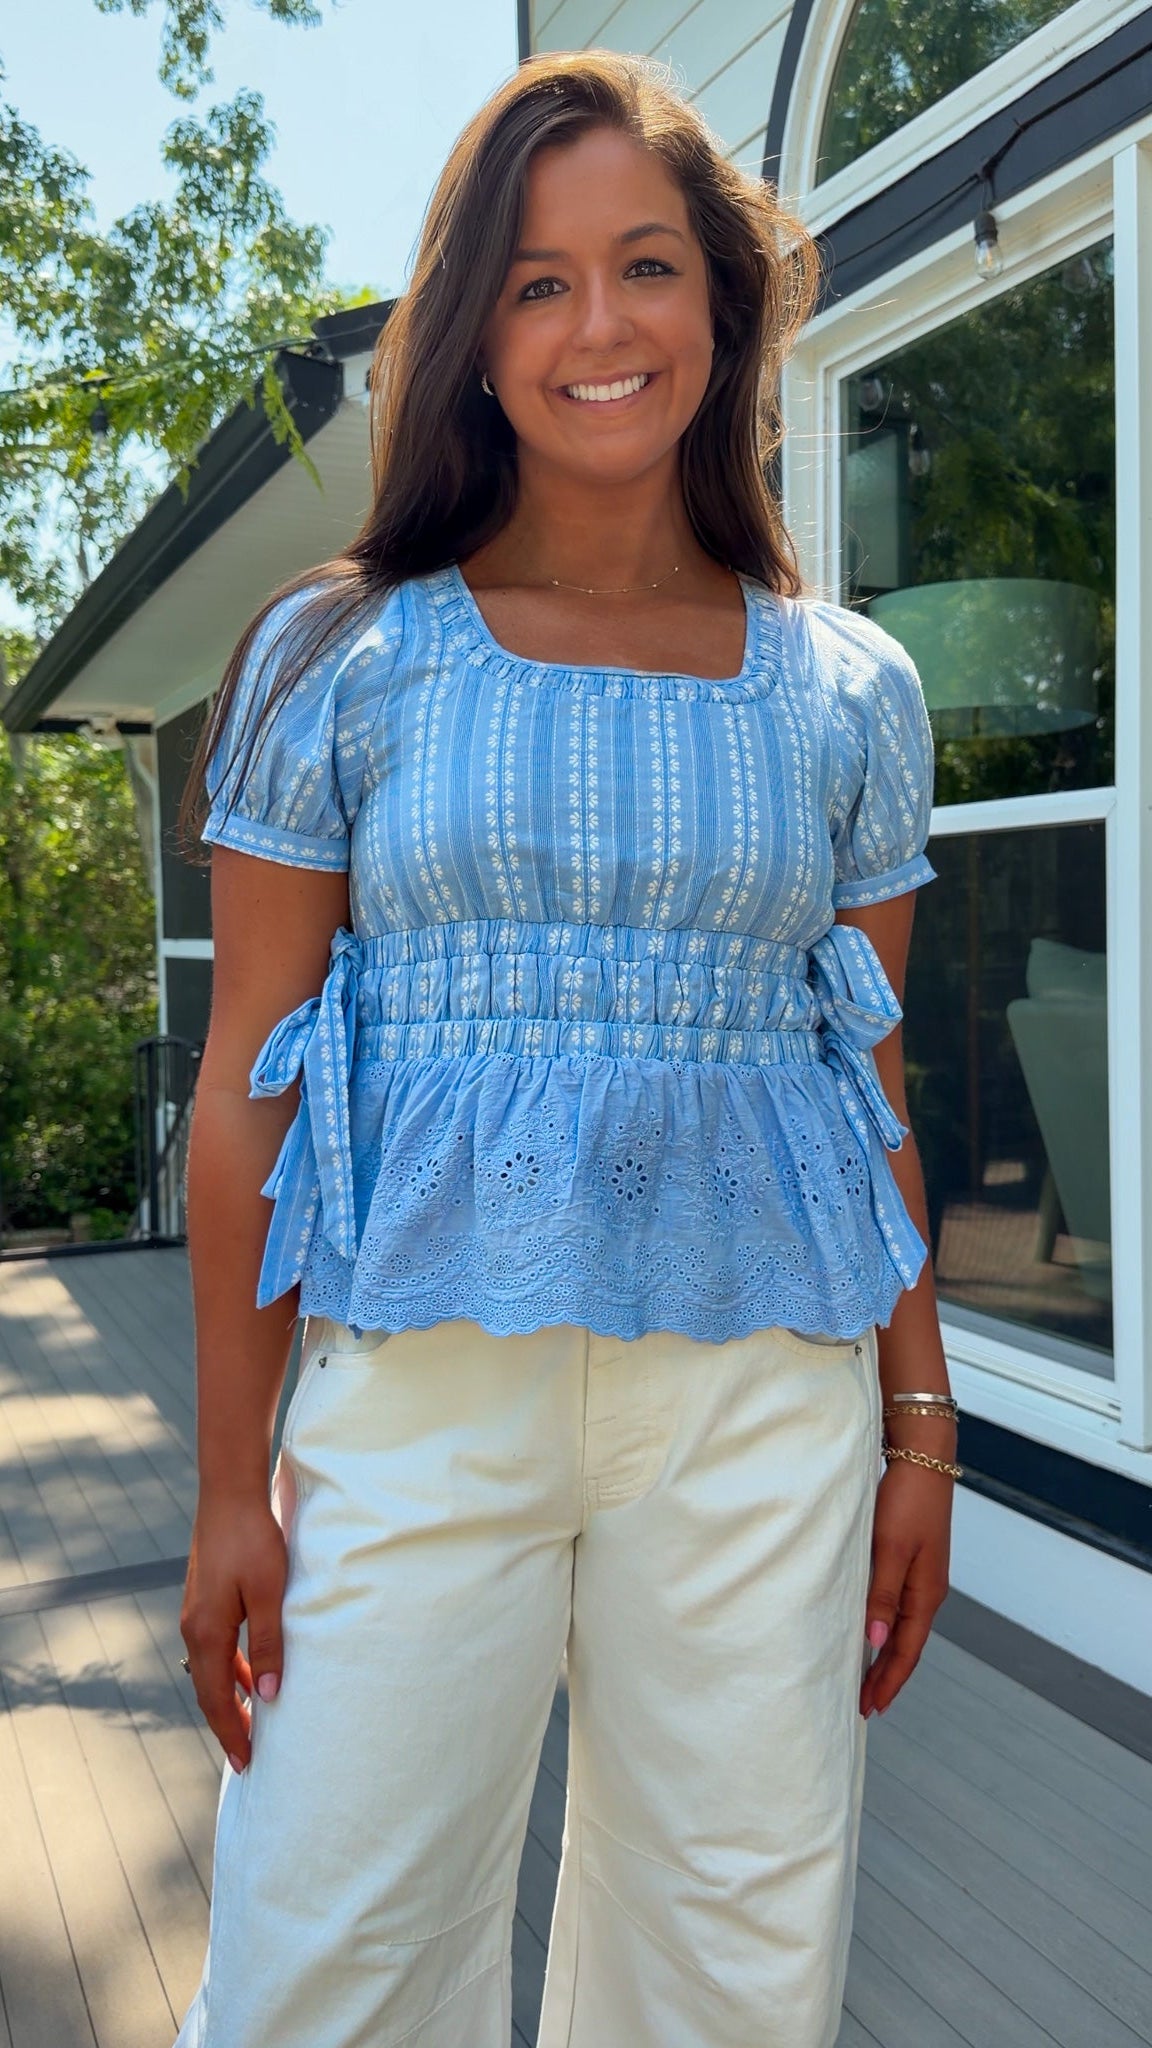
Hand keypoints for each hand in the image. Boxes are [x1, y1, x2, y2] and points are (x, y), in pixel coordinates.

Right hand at [180, 1492, 287, 1770]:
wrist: (229, 1494)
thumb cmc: (253, 1540)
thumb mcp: (270, 1594)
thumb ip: (268, 1645)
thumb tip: (270, 1697)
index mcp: (207, 1633)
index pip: (217, 1700)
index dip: (232, 1733)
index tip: (247, 1764)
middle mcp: (194, 1629)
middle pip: (208, 1691)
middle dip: (228, 1725)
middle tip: (248, 1757)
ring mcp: (196, 1614)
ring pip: (210, 1671)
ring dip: (230, 1699)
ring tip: (253, 1723)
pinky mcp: (204, 1600)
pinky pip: (214, 1649)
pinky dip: (230, 1671)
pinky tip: (251, 1674)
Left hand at [858, 1460, 951, 1718]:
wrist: (923, 1456)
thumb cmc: (906, 1500)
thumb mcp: (890, 1549)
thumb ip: (882, 1596)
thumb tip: (876, 1644)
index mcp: (926, 1594)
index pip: (907, 1652)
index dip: (888, 1682)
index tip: (869, 1709)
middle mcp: (927, 1590)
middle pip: (906, 1645)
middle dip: (885, 1676)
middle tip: (862, 1705)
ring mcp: (921, 1575)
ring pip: (902, 1627)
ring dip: (886, 1654)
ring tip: (864, 1677)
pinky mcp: (912, 1559)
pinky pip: (898, 1606)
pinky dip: (885, 1627)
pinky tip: (871, 1630)